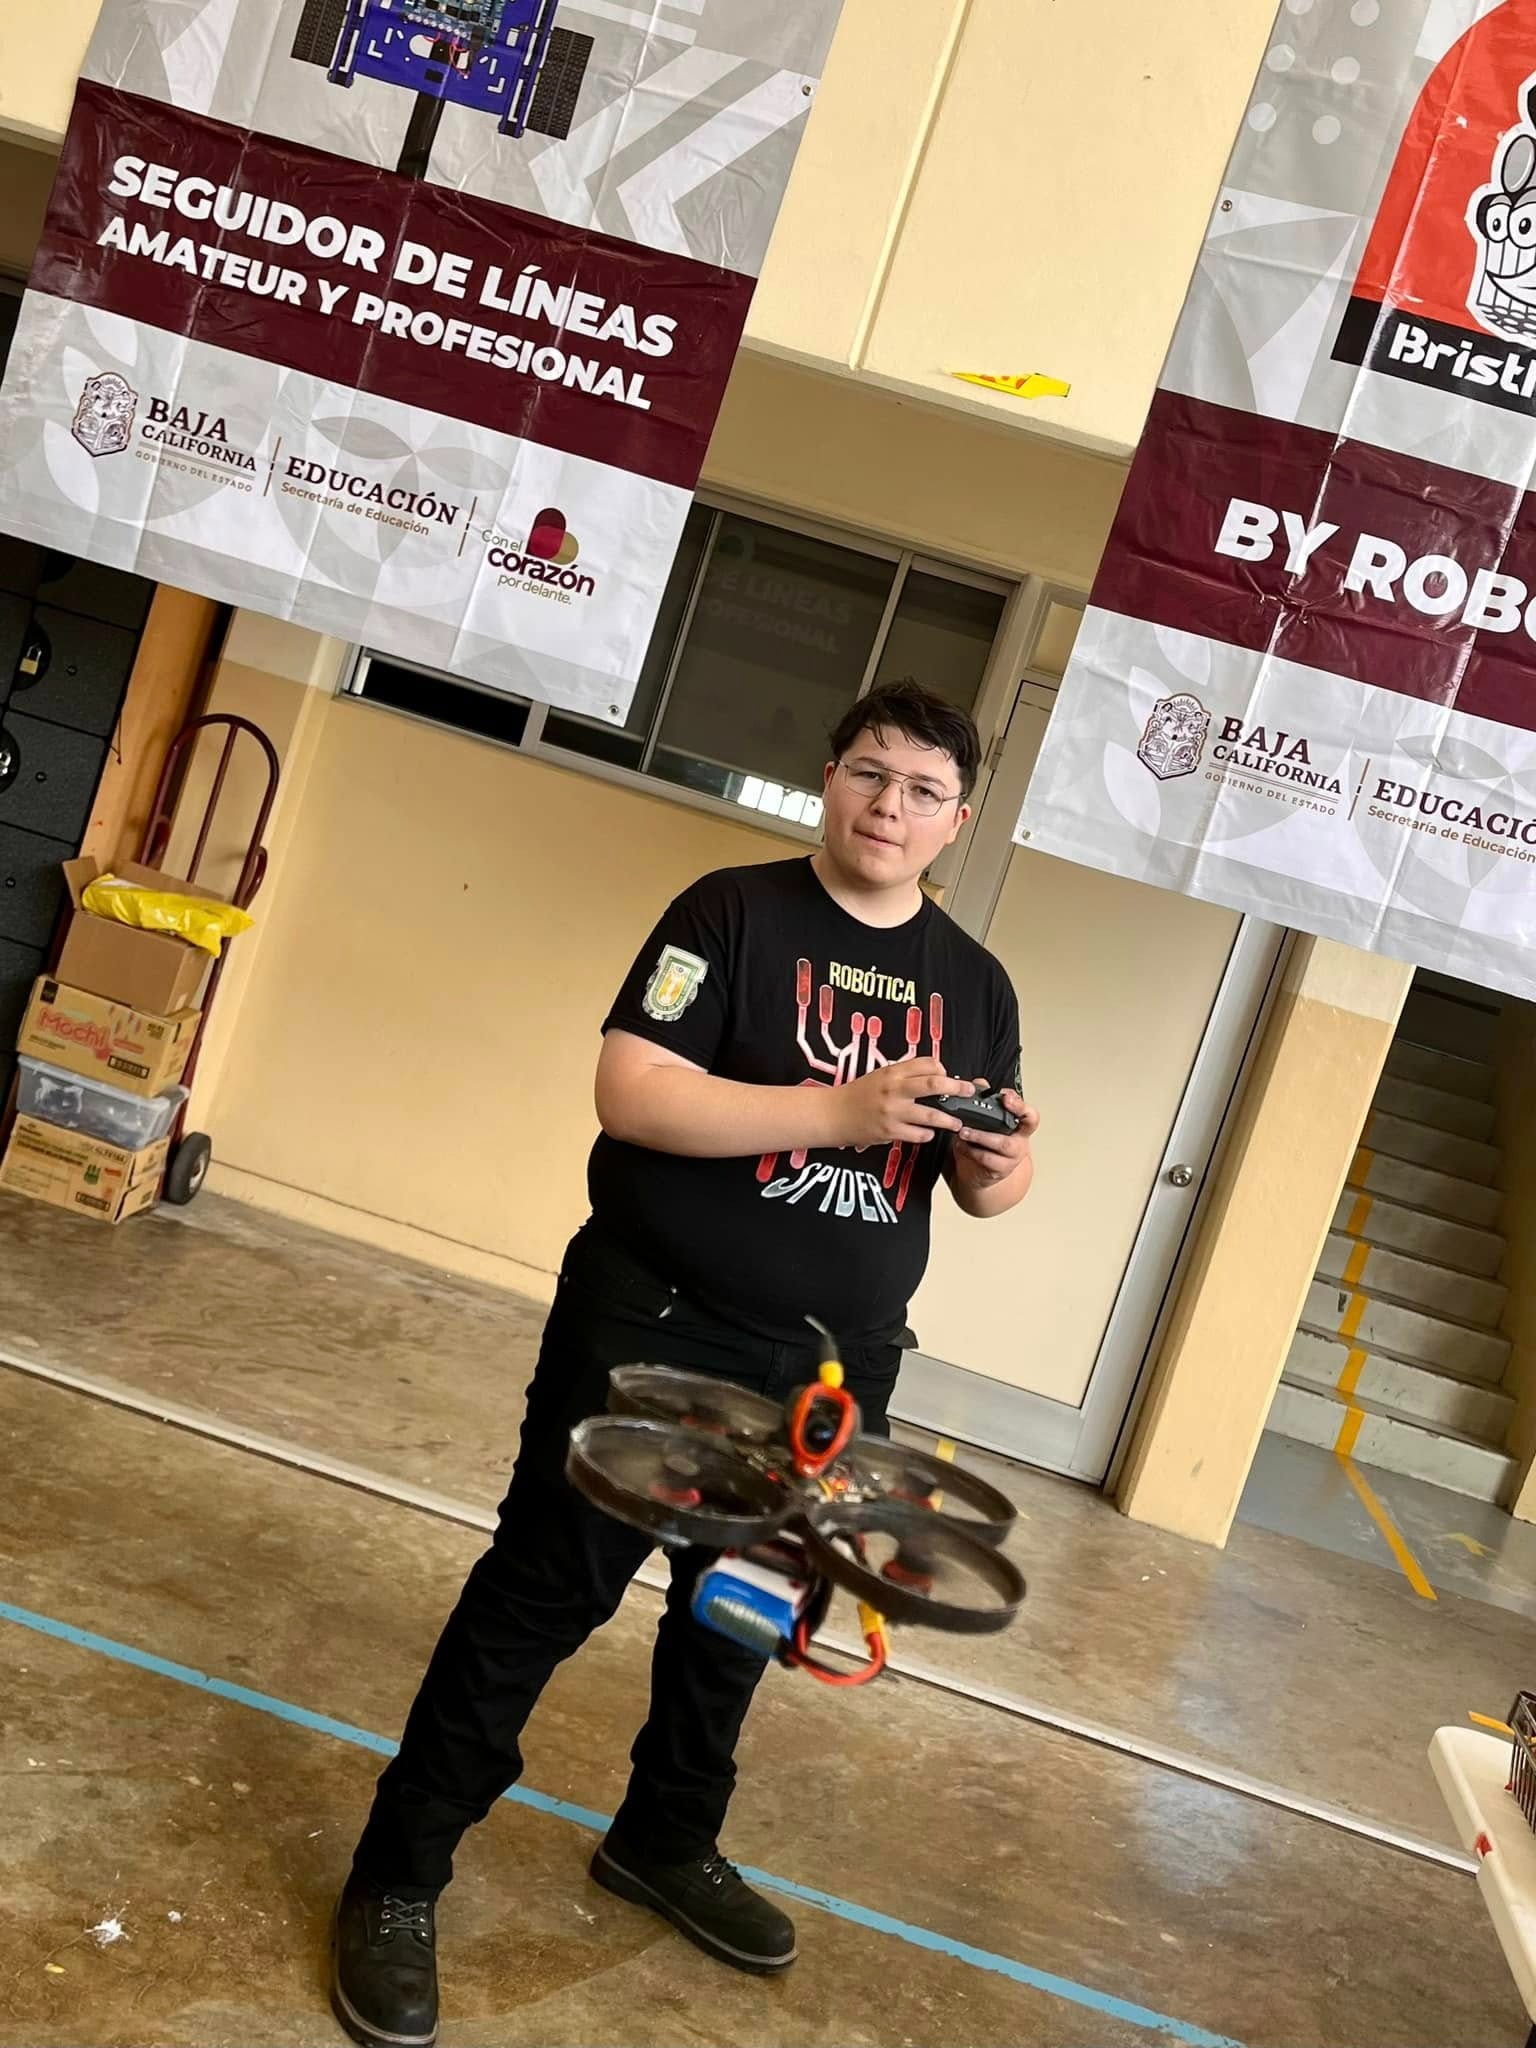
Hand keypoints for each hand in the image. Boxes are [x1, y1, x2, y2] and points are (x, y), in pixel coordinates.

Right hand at [824, 1058, 974, 1148]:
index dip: (943, 1069)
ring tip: (956, 1123)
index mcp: (893, 1072)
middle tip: (968, 1092)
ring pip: (932, 1115)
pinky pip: (918, 1134)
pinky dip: (927, 1135)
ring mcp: (893, 1112)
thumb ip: (904, 1075)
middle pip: (935, 1084)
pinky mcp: (889, 1131)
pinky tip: (927, 1133)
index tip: (949, 1077)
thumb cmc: (857, 1095)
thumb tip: (933, 1075)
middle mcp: (894, 1089)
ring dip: (949, 1120)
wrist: (832, 1114)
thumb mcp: (880, 1076)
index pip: (927, 1063)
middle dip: (957, 1088)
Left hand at [950, 1085, 1038, 1190]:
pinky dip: (970, 1150)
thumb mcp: (985, 1122)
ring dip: (981, 1135)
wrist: (979, 1174)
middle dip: (1011, 1114)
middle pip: (1024, 1126)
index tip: (1007, 1096)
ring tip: (963, 1131)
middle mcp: (1019, 1141)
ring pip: (1002, 1144)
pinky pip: (986, 1158)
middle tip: (994, 1106)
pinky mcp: (999, 1169)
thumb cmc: (984, 1145)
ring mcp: (1011, 1157)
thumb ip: (984, 1100)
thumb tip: (980, 1083)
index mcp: (1019, 1127)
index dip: (1022, 1104)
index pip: (1030, 1114)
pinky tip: (960, 1145)